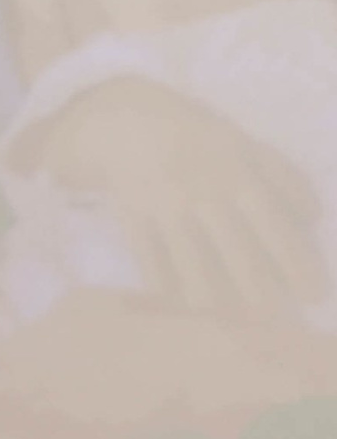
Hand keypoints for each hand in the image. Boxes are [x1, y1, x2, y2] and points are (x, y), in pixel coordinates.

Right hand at [9, 75, 322, 321]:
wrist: (124, 119)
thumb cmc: (194, 136)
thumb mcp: (243, 143)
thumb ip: (281, 175)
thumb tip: (315, 216)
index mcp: (237, 172)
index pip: (274, 223)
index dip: (296, 260)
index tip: (314, 292)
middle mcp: (204, 193)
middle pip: (236, 249)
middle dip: (260, 287)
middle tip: (278, 318)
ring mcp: (166, 207)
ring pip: (191, 261)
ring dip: (211, 294)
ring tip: (228, 318)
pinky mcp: (132, 218)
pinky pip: (150, 259)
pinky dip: (164, 285)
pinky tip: (180, 304)